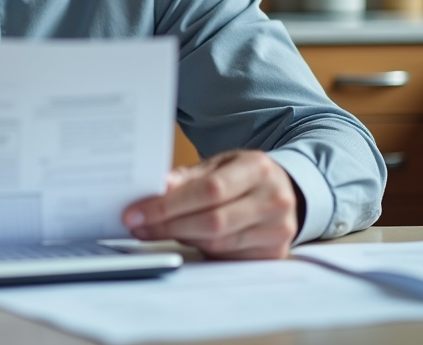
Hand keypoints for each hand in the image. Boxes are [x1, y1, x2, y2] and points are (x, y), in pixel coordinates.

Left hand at [122, 150, 298, 258]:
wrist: (286, 190)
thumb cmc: (245, 176)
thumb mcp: (221, 164)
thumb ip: (189, 177)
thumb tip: (157, 187)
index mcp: (258, 168)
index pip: (209, 190)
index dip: (169, 205)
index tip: (136, 212)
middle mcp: (273, 199)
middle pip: (213, 221)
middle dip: (168, 225)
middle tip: (137, 226)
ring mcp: (277, 229)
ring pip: (218, 243)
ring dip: (180, 239)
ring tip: (153, 231)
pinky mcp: (274, 253)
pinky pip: (227, 258)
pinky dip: (201, 250)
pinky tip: (184, 240)